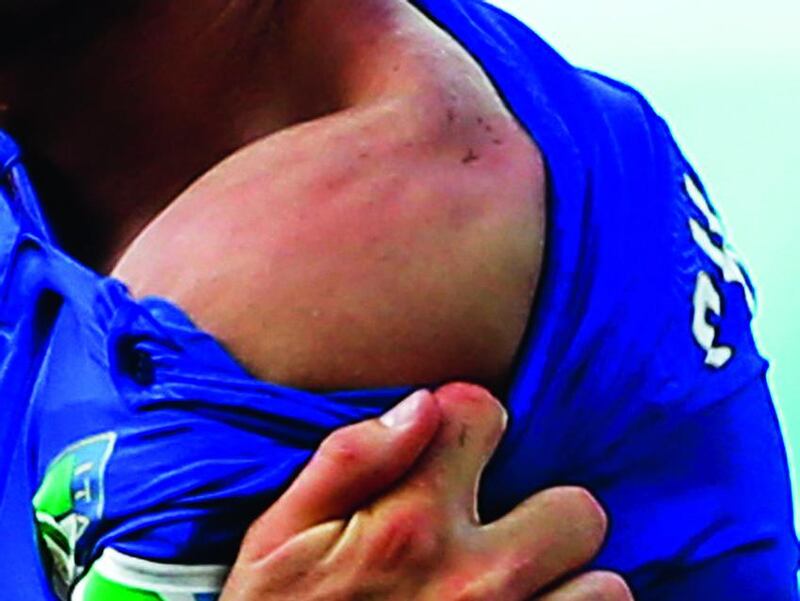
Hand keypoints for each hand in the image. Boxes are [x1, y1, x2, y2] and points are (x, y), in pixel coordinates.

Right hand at [221, 383, 631, 599]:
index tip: (456, 448)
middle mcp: (478, 579)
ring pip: (604, 588)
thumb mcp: (279, 540)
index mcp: (412, 526)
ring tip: (520, 596)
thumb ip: (348, 462)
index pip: (482, 414)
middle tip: (500, 539)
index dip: (469, 419)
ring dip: (568, 587)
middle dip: (543, 513)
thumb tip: (422, 404)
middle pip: (576, 509)